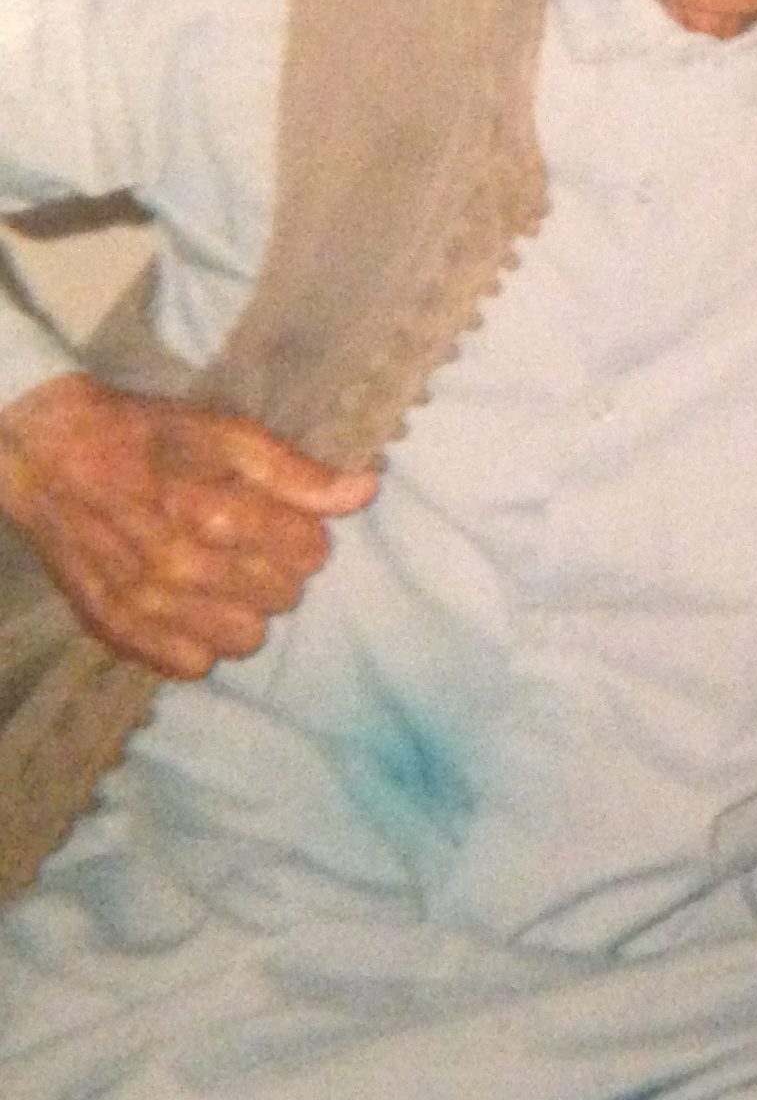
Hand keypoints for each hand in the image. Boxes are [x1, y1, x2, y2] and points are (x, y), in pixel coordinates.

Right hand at [0, 374, 377, 678]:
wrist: (47, 456)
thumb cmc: (147, 439)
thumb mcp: (229, 435)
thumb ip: (297, 472)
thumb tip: (365, 490)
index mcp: (217, 515)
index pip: (311, 553)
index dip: (303, 534)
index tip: (281, 519)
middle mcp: (182, 569)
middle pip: (283, 597)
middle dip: (276, 568)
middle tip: (244, 543)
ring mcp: (147, 606)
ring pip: (245, 638)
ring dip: (243, 610)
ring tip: (218, 577)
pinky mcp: (116, 630)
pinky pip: (189, 665)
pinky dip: (197, 641)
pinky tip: (188, 607)